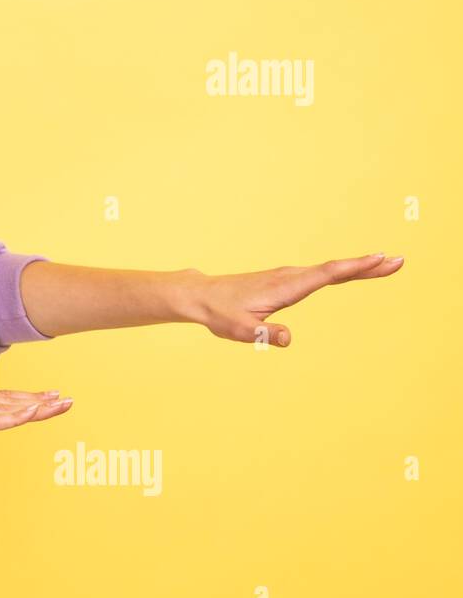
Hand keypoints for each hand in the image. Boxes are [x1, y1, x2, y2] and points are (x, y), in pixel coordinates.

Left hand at [181, 253, 404, 346]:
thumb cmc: (219, 313)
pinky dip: (338, 271)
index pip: (326, 274)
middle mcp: (289, 277)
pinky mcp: (283, 280)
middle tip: (398, 261)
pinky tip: (349, 272)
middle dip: (366, 265)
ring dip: (356, 267)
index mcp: (285, 287)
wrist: (200, 296)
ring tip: (384, 264)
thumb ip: (264, 334)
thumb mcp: (240, 329)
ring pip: (327, 270)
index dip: (354, 267)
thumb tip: (288, 338)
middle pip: (334, 269)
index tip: (380, 259)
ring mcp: (286, 277)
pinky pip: (317, 274)